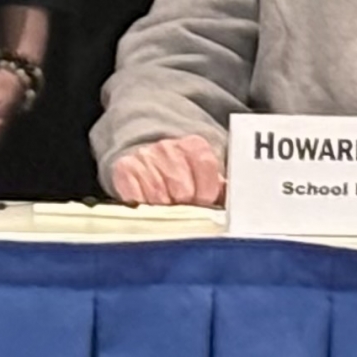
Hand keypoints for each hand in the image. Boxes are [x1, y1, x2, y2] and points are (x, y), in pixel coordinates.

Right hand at [109, 135, 227, 207]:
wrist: (145, 154)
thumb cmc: (180, 171)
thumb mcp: (204, 173)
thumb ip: (219, 188)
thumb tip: (231, 207)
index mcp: (194, 145)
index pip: (206, 168)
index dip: (207, 193)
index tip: (204, 204)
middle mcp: (169, 147)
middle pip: (182, 189)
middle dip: (185, 206)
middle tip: (184, 212)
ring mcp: (145, 157)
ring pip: (159, 197)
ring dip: (164, 211)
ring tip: (166, 211)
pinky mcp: (125, 168)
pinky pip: (135, 197)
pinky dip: (142, 207)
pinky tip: (147, 206)